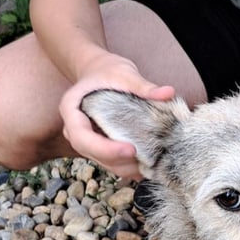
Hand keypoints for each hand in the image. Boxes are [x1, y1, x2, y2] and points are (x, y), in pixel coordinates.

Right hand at [59, 54, 174, 178]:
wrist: (99, 73)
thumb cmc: (107, 72)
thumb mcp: (124, 73)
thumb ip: (143, 86)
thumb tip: (168, 93)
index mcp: (71, 110)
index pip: (82, 137)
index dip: (105, 148)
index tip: (131, 150)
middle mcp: (74, 130)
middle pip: (93, 154)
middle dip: (120, 161)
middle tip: (148, 160)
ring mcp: (86, 141)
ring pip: (103, 162)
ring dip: (126, 167)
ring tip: (152, 164)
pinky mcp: (99, 147)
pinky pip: (112, 162)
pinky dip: (129, 166)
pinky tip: (149, 165)